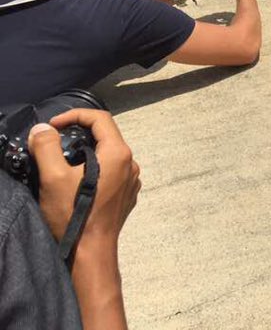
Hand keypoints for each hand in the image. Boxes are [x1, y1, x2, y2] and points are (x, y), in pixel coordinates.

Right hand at [29, 109, 139, 245]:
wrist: (91, 252)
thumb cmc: (74, 215)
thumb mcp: (53, 178)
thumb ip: (47, 147)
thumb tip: (42, 129)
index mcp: (118, 154)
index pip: (100, 119)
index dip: (75, 115)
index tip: (53, 125)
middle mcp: (131, 163)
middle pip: (106, 136)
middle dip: (79, 133)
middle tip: (55, 142)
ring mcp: (132, 180)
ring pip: (109, 155)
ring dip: (87, 152)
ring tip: (63, 163)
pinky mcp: (127, 194)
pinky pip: (112, 171)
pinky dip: (95, 169)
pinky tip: (77, 182)